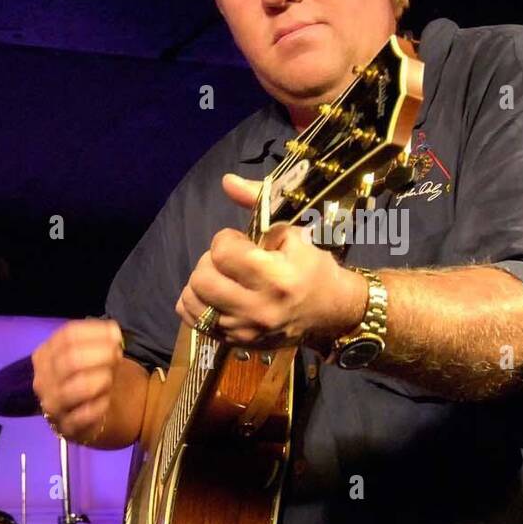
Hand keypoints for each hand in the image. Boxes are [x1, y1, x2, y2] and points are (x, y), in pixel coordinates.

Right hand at [31, 318, 123, 442]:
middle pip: (71, 359)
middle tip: (117, 356)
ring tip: (110, 380)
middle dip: (101, 354)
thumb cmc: (93, 376)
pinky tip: (106, 401)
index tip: (117, 336)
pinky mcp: (65, 428)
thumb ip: (100, 341)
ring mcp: (51, 405)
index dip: (96, 332)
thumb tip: (114, 334)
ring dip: (102, 379)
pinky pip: (86, 414)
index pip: (67, 336)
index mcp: (44, 355)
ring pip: (79, 386)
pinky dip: (101, 405)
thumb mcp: (92, 353)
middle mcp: (42, 379)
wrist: (94, 414)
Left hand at [174, 173, 367, 349]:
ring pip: (192, 300)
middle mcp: (257, 308)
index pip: (222, 252)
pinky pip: (194, 321)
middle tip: (228, 261)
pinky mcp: (234, 342)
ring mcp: (243, 330)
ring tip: (222, 278)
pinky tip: (215, 295)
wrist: (330, 313)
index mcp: (276, 278)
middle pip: (201, 278)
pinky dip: (197, 304)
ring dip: (200, 283)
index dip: (226, 240)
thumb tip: (226, 181)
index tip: (241, 242)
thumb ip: (258, 205)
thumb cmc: (313, 270)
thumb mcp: (294, 233)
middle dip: (210, 262)